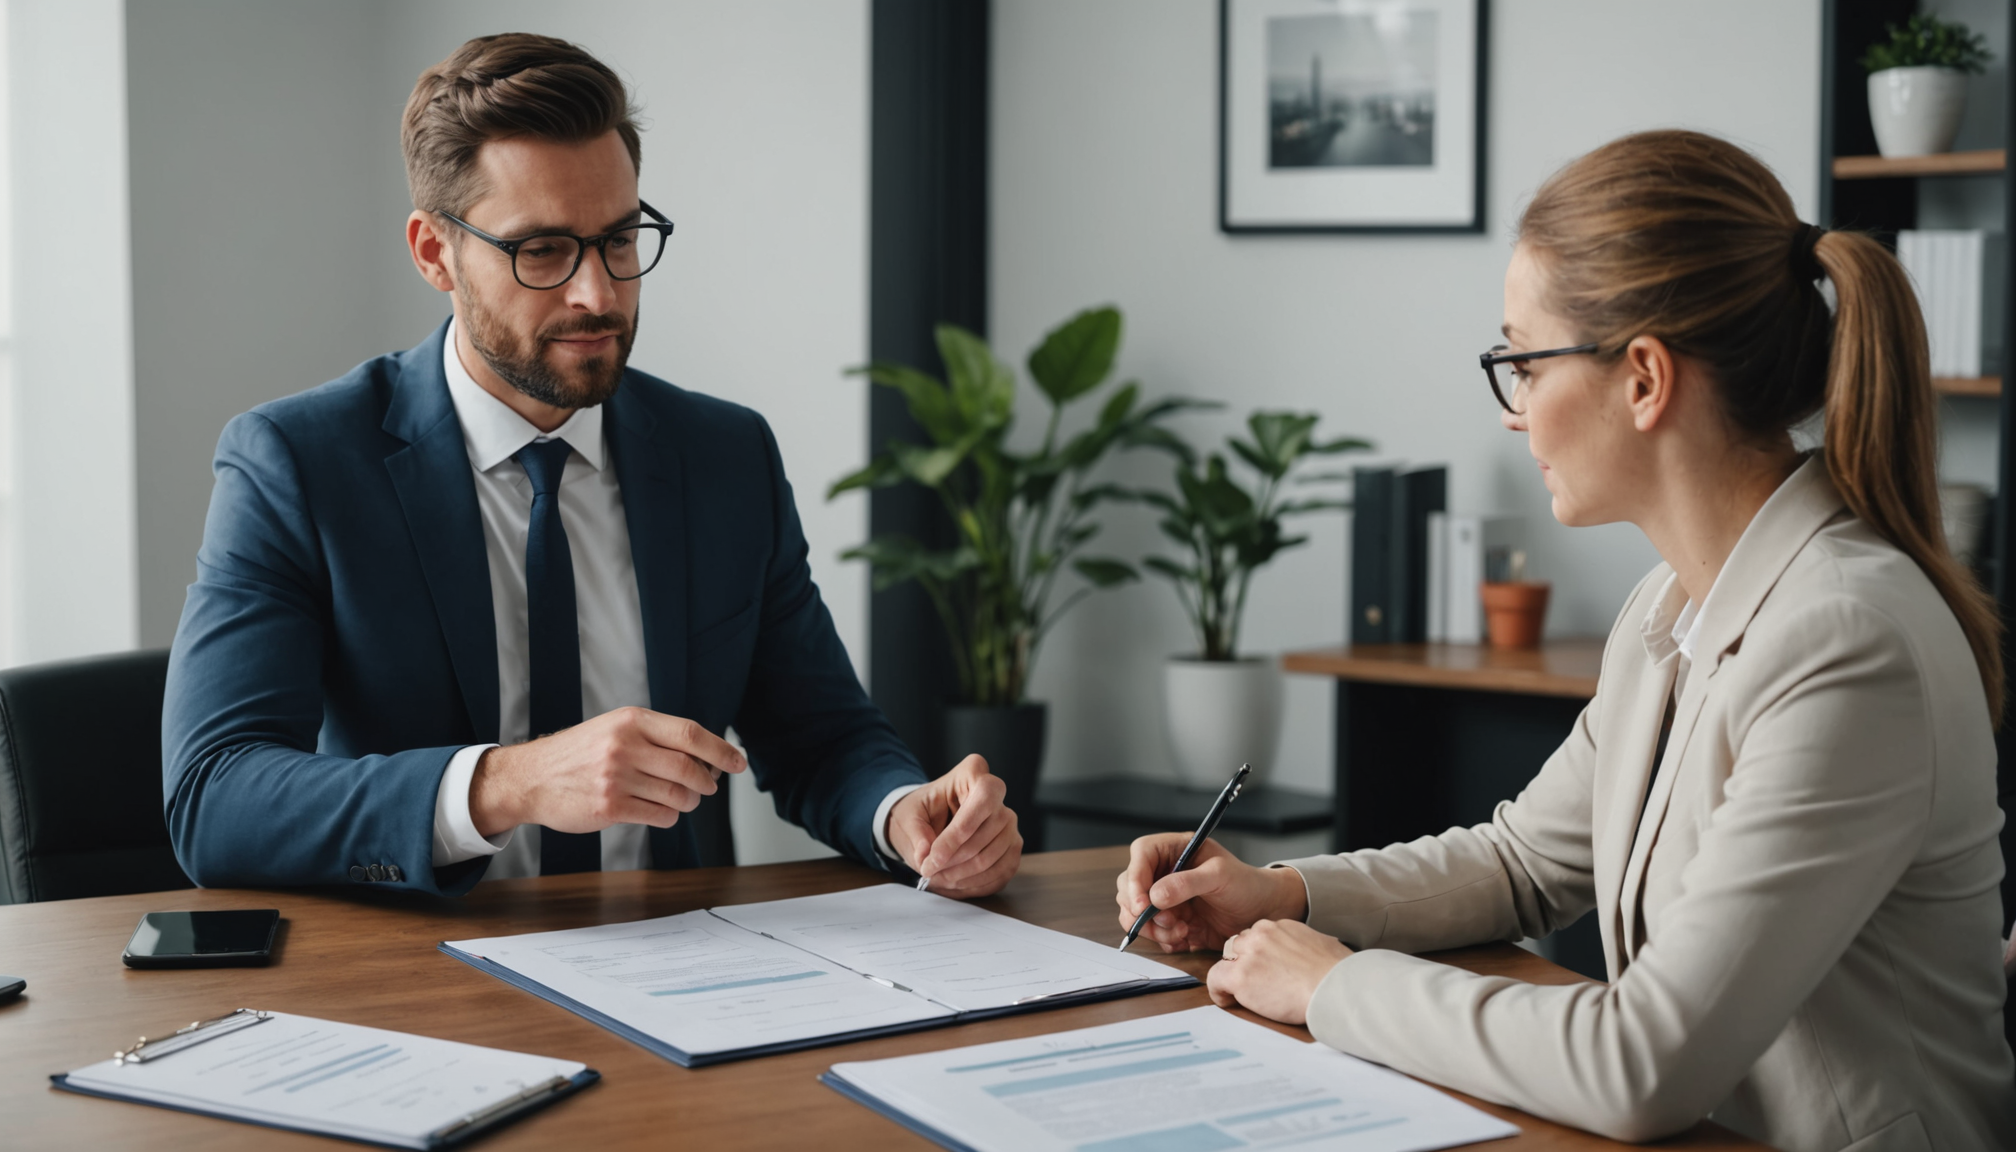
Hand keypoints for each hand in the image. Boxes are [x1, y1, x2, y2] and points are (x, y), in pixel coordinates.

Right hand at [469, 707, 746, 835]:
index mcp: (631, 721)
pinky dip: (668, 816)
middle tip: (709, 786)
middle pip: (689, 768)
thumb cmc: (580, 753)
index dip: (721, 750)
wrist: (531, 777)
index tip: (738, 762)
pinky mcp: (609, 807)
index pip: (690, 734)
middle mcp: (624, 746)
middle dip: (707, 781)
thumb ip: (656, 737)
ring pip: (678, 796)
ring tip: (682, 800)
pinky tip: (659, 811)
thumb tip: (708, 757)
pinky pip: (659, 816)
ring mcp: (616, 778)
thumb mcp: (615, 729)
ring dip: (689, 802)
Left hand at [887, 755, 1021, 897]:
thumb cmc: (922, 811)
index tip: (932, 857)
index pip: (981, 798)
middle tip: (928, 872)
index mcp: (972, 772)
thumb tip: (926, 856)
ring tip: (937, 879)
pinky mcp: (1012, 846)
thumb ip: (916, 835)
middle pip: (985, 834)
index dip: (957, 834)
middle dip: (953, 861)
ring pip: (992, 857)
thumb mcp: (908, 816)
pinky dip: (975, 885)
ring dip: (961, 876)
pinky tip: (954, 884)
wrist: (932, 819)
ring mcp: (1009, 821)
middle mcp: (998, 794)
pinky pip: (1001, 872)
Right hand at [1114, 833, 1307, 951]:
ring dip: (1153, 928)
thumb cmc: (1246, 884)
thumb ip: (1187, 883)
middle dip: (1142, 909)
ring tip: (1181, 932)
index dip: (1135, 878)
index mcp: (1174, 849)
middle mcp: (1164, 871)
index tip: (1143, 903)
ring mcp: (1164, 897)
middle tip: (1168, 921)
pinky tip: (1184, 939)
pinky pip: (1150, 931)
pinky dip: (1162, 940)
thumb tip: (1154, 895)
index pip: (1141, 854)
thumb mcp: (1220, 876)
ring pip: (1135, 912)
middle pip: (1129, 885)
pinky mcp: (1169, 920)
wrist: (1262, 911)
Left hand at [1205, 919, 1352, 1025]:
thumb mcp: (1320, 945)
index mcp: (1280, 926)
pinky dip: (1218, 991)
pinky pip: (1215, 979)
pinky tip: (1228, 1000)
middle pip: (1238, 945)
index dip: (1256, 954)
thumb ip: (1301, 945)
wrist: (1335, 989)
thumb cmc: (1336, 974)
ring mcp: (1249, 954)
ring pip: (1226, 959)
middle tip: (1253, 982)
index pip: (1256, 935)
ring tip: (1242, 992)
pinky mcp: (1240, 976)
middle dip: (1243, 962)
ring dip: (1232, 974)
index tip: (1262, 968)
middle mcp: (1261, 934)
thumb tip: (1304, 955)